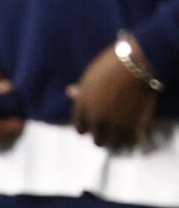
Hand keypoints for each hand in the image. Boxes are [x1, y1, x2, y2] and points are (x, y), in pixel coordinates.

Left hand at [68, 36, 159, 151]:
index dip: (89, 128)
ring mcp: (114, 122)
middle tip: (112, 133)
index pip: (80, 128)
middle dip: (104, 137)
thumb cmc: (111, 64)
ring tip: (125, 137)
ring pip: (114, 144)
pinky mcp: (133, 125)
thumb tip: (70, 92)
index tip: (96, 127)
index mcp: (82, 105)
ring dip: (119, 142)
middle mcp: (95, 116)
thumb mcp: (90, 76)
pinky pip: (130, 141)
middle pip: (97, 140)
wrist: (134, 62)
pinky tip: (136, 134)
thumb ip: (83, 90)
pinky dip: (133, 139)